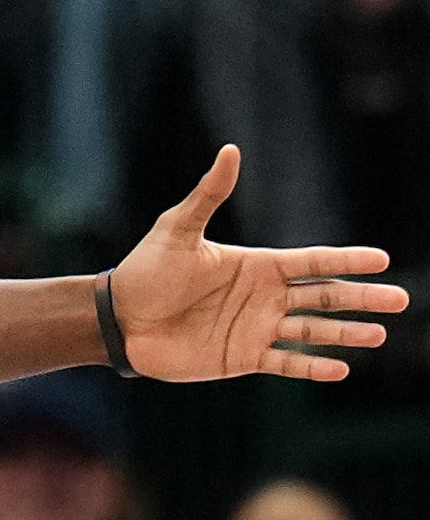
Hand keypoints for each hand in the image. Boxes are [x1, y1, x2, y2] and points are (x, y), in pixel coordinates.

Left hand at [109, 147, 406, 382]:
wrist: (117, 319)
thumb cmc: (145, 271)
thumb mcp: (178, 229)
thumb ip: (209, 195)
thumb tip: (230, 151)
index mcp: (255, 265)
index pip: (312, 261)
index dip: (346, 260)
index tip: (382, 259)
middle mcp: (263, 296)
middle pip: (323, 296)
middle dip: (361, 297)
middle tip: (402, 300)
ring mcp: (255, 327)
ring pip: (312, 330)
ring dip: (345, 334)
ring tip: (379, 335)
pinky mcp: (242, 357)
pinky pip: (286, 363)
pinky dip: (312, 367)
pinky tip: (340, 368)